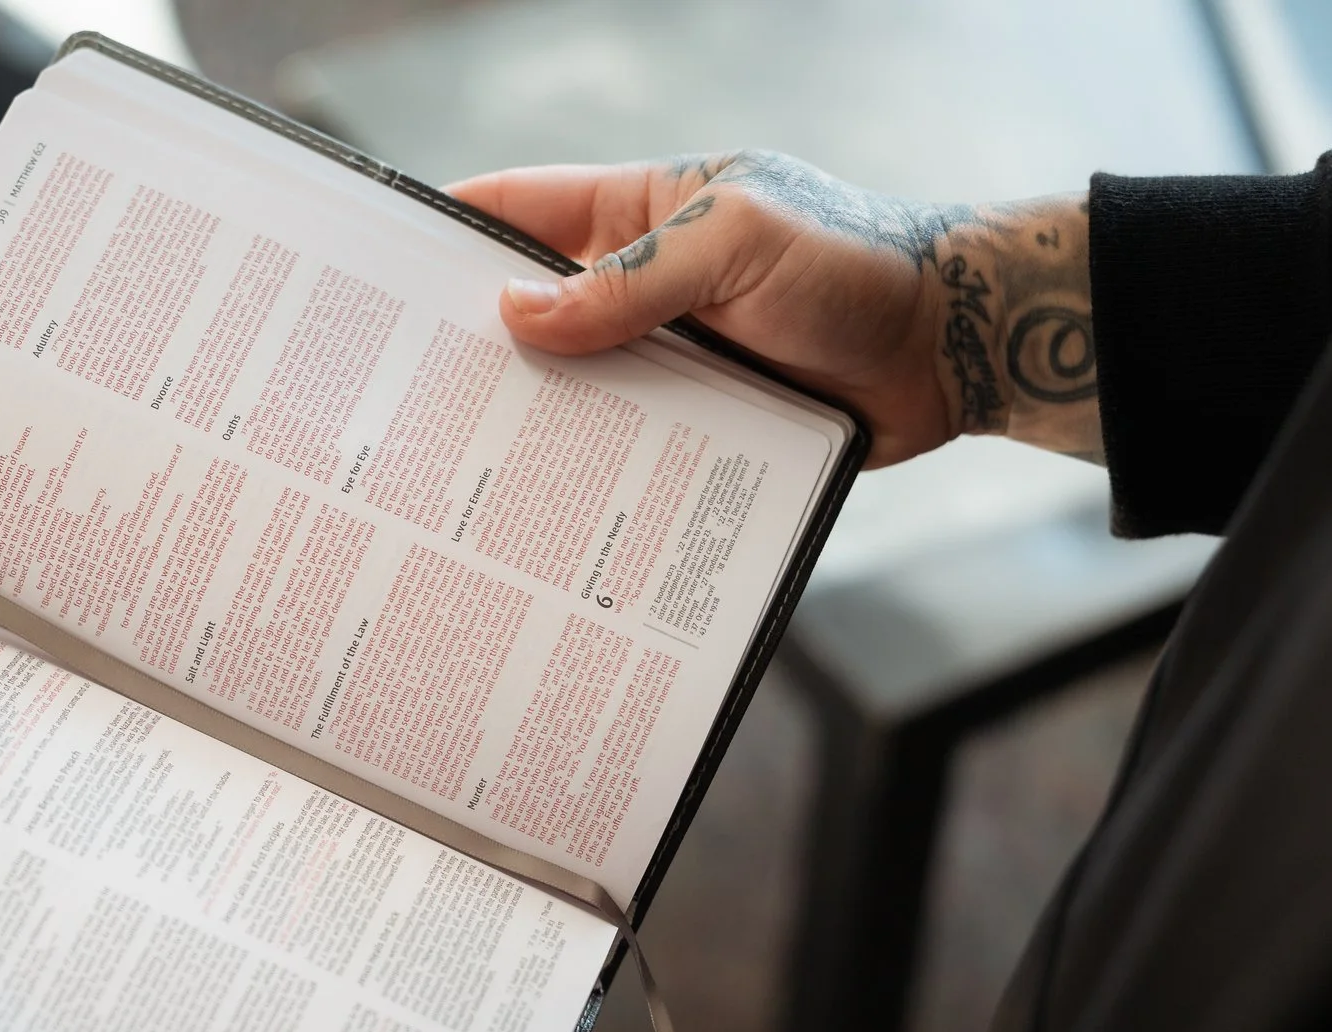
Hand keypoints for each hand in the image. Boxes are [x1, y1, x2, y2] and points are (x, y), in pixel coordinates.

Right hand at [449, 152, 1101, 465]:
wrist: (954, 347)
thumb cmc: (857, 263)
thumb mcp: (739, 246)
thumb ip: (632, 283)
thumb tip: (518, 319)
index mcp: (638, 215)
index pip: (516, 213)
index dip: (445, 239)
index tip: (376, 280)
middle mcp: (641, 290)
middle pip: (529, 320)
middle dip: (471, 355)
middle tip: (400, 404)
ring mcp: (667, 362)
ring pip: (574, 396)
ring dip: (531, 430)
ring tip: (455, 477)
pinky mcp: (700, 428)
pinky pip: (631, 454)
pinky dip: (594, 480)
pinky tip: (547, 518)